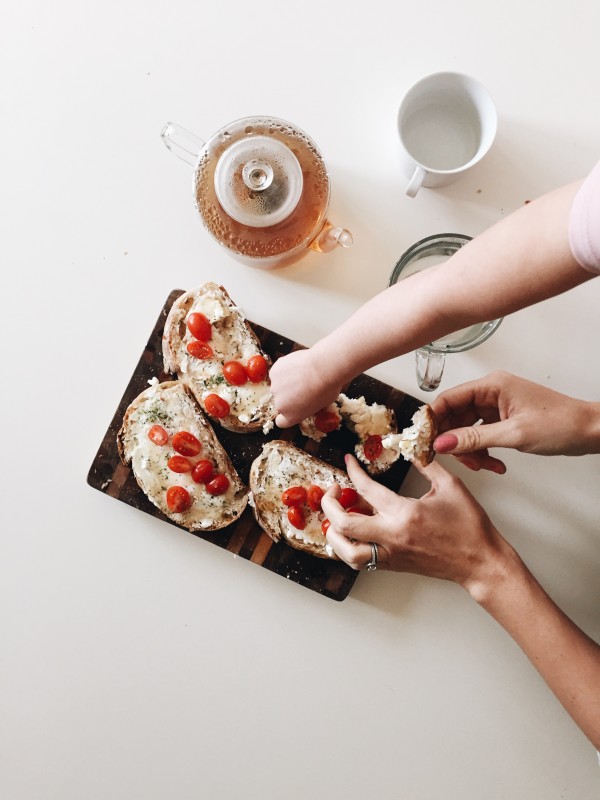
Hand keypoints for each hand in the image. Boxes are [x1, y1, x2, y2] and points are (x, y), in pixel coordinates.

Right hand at [269, 347, 345, 427]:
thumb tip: (310, 400)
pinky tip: (296, 365)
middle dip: (288, 395)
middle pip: (281, 401)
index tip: (293, 407)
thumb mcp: (323, 404)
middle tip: (302, 385)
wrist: (323, 367)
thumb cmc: (328, 387)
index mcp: (292, 417)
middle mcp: (280, 405)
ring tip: (301, 373)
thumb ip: (310, 405)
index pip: (281, 421)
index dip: (287, 413)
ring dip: (286, 381)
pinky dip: (285, 368)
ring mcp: (275, 388)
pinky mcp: (274, 373)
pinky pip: (277, 372)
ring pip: (278, 385)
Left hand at [322, 455, 513, 596]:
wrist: (480, 562)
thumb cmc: (469, 527)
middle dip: (329, 505)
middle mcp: (392, 537)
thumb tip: (414, 448)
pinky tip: (353, 533)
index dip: (353, 472)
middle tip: (333, 491)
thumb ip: (428, 465)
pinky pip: (360, 561)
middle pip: (344, 525)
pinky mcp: (394, 565)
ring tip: (336, 516)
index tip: (348, 462)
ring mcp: (391, 555)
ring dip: (334, 534)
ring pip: (346, 552)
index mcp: (405, 514)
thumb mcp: (451, 487)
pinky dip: (349, 547)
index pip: (367, 490)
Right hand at [431, 371, 599, 472]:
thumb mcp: (513, 434)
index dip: (433, 421)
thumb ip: (474, 439)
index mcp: (491, 385)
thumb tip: (442, 444)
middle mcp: (491, 393)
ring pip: (466, 430)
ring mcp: (496, 407)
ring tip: (484, 466)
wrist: (588, 431)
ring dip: (471, 451)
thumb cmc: (561, 423)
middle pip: (454, 417)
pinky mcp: (502, 420)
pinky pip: (480, 436)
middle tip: (456, 460)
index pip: (448, 399)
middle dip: (454, 442)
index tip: (426, 442)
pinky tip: (494, 464)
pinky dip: (483, 452)